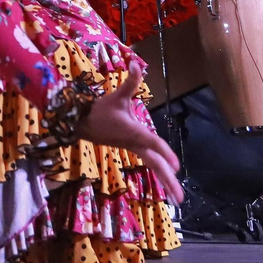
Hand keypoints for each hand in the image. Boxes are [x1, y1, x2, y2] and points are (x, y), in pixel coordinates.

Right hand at [79, 63, 182, 205]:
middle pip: (155, 164)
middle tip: (181, 199)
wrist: (81, 122)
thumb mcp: (117, 95)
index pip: (152, 142)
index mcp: (133, 132)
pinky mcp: (133, 148)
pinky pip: (150, 162)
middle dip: (168, 181)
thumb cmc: (100, 109)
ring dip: (166, 181)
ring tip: (179, 198)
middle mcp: (135, 143)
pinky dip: (160, 172)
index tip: (177, 165)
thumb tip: (136, 63)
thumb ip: (130, 81)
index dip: (164, 151)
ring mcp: (134, 148)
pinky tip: (169, 180)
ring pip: (153, 166)